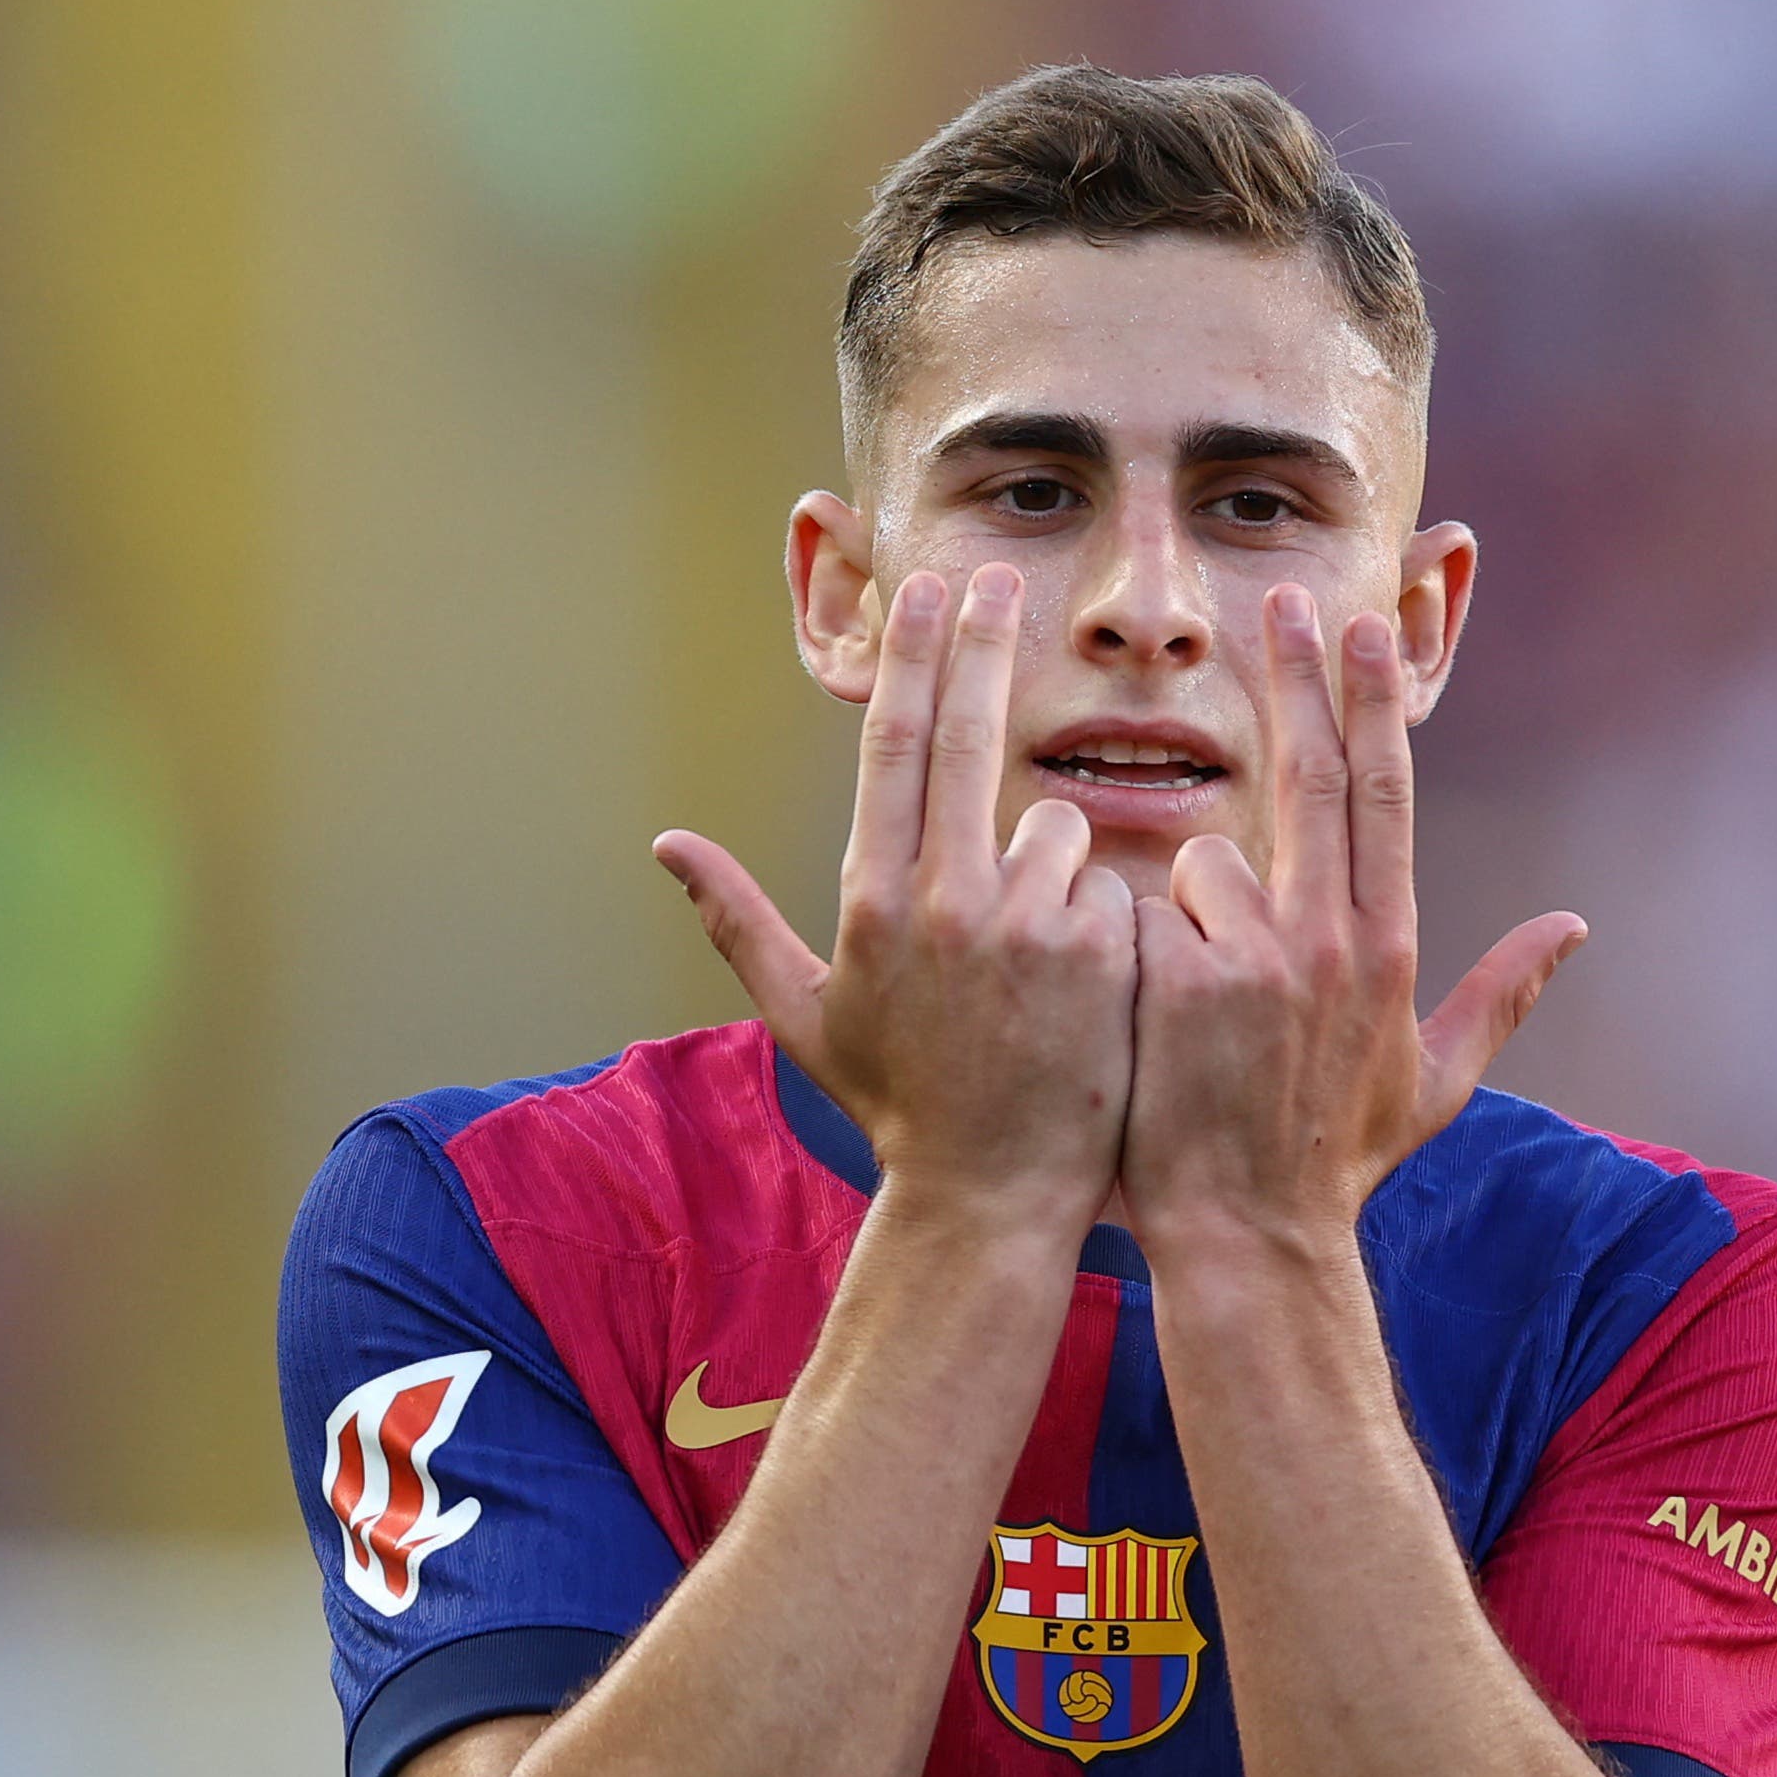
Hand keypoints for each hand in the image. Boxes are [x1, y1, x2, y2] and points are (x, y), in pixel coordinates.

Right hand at [659, 563, 1136, 1233]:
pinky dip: (1106, 921)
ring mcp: (1025, 925)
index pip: (895, 745)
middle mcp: (943, 899)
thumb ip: (739, 921)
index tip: (928, 586)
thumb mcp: (808, 1017)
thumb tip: (665, 847)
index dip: (913, 656)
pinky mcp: (1098, 953)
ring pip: (1054, 825)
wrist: (994, 1196)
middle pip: (968, 734)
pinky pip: (1111, 888)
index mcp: (873, 901)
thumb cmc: (902, 1106)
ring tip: (1042, 964)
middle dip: (978, 644)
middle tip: (992, 580)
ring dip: (1053, 869)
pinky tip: (1093, 991)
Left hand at [1120, 587, 1584, 1256]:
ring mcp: (1260, 960)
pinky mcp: (1188, 983)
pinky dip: (1140, 949)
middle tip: (1279, 602)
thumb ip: (1501, 995)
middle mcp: (1335, 940)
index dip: (1371, 701)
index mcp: (1389, 947)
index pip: (1383, 793)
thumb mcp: (1432, 1084)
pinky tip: (1151, 1023)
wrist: (1249, 1241)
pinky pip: (1149, 915)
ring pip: (1207, 865)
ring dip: (1190, 913)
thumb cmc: (1333, 1163)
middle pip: (1316, 775)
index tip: (1358, 623)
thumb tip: (1577, 927)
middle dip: (1300, 678)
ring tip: (1191, 1008)